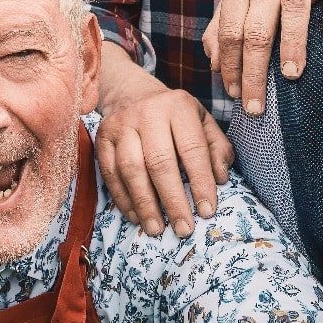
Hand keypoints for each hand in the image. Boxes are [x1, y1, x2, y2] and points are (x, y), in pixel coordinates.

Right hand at [95, 63, 230, 236]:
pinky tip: (136, 216)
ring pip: (131, 169)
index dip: (201, 183)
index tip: (207, 212)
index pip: (192, 149)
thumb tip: (220, 178)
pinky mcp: (102, 137)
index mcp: (179, 106)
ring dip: (144, 204)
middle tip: (183, 229)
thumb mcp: (202, 121)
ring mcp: (121, 124)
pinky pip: (110, 173)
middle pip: (159, 162)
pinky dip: (123, 198)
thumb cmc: (174, 115)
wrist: (132, 93)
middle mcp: (148, 112)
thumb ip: (217, 147)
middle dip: (173, 200)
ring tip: (157, 229)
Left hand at [204, 0, 322, 114]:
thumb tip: (214, 65)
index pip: (230, 33)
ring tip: (291, 75)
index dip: (231, 67)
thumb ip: (220, 31)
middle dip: (255, 71)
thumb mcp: (237, 6)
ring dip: (292, 44)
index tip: (235, 95)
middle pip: (257, 29)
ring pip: (293, 8)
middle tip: (257, 104)